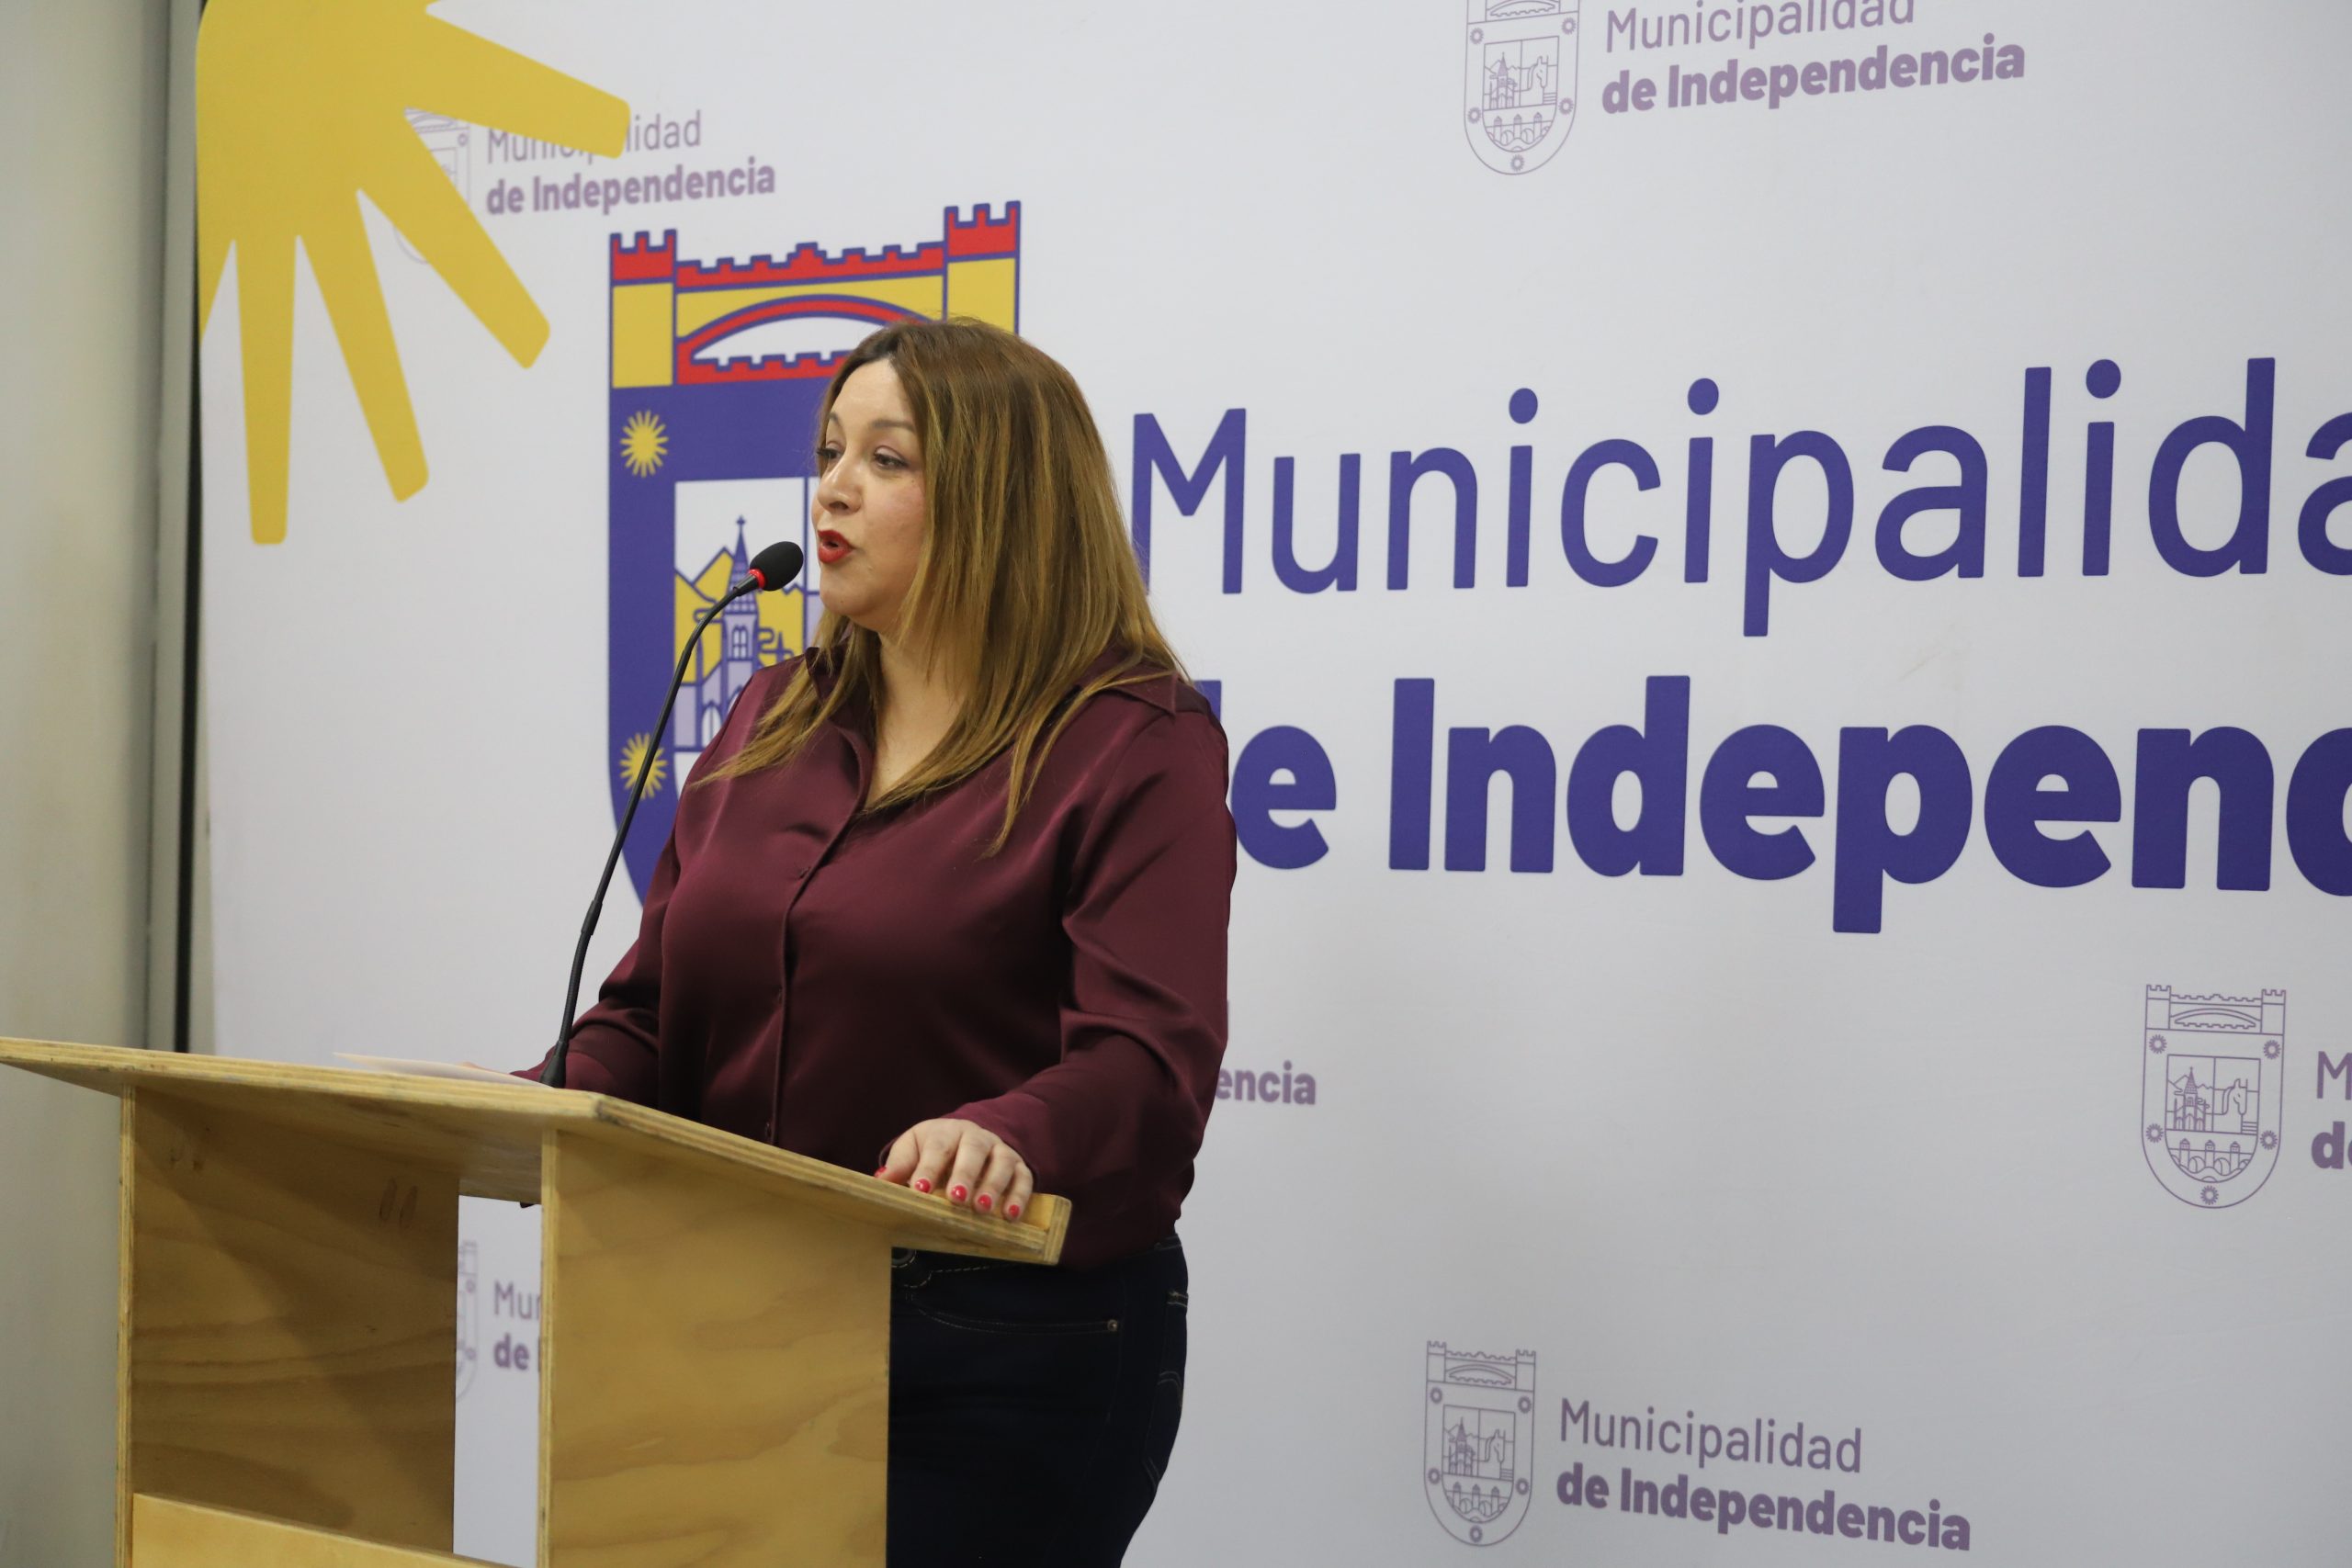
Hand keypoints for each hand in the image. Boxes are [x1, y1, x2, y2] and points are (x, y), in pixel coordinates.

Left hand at [876, 1118, 1032, 1221]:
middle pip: (973, 1151)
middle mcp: (976, 1137)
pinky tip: (1010, 1216)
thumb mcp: (912, 1150)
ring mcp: (1000, 1150)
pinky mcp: (1018, 1166)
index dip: (929, 1168)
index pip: (938, 1147)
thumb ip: (899, 1166)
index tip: (920, 1189)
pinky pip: (1024, 1178)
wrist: (965, 1138)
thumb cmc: (933, 1149)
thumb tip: (880, 1182)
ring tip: (982, 1209)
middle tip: (956, 1199)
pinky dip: (1020, 1196)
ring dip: (994, 1186)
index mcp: (946, 1131)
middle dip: (965, 1175)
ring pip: (1002, 1162)